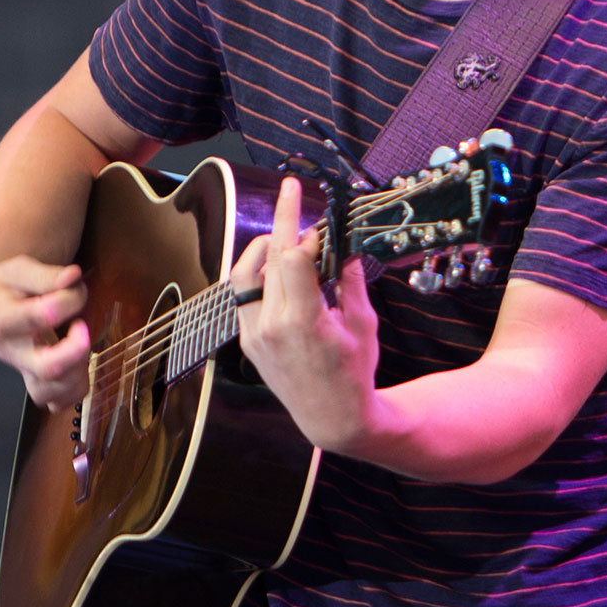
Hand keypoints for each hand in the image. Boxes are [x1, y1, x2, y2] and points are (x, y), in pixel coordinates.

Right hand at [0, 256, 90, 410]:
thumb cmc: (4, 288)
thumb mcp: (19, 270)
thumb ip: (47, 276)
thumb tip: (73, 276)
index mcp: (4, 320)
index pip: (42, 315)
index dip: (70, 299)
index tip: (75, 286)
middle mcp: (14, 352)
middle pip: (47, 367)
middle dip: (75, 352)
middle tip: (82, 328)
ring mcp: (25, 371)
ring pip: (55, 390)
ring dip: (77, 370)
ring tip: (77, 344)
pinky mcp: (36, 383)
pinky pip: (58, 400)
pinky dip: (73, 389)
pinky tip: (77, 365)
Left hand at [230, 177, 381, 454]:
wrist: (331, 417)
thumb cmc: (354, 373)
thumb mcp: (363, 323)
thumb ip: (349, 280)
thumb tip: (344, 243)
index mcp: (303, 321)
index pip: (292, 258)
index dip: (306, 233)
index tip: (321, 224)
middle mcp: (271, 326)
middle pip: (269, 257)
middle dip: (284, 220)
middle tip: (290, 188)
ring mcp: (254, 335)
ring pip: (245, 273)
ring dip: (263, 247)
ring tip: (282, 234)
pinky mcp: (248, 341)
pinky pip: (243, 297)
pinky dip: (257, 275)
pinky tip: (276, 269)